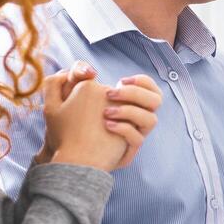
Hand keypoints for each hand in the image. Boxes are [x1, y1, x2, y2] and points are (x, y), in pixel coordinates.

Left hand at [35, 64, 161, 168]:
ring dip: (130, 111)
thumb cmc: (70, 122)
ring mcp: (134, 136)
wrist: (68, 153)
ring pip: (151, 120)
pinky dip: (123, 129)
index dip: (142, 82)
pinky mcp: (128, 152)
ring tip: (105, 113)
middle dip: (135, 93)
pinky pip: (138, 139)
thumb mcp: (69, 96)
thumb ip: (76, 75)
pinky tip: (106, 124)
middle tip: (110, 94)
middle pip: (156, 100)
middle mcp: (137, 120)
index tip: (121, 81)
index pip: (152, 89)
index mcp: (131, 104)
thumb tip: (89, 71)